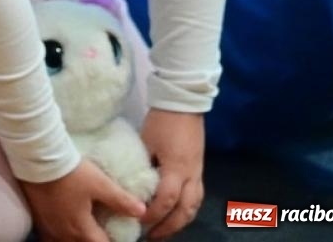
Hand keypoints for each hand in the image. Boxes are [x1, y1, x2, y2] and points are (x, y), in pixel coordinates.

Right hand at [20, 159, 146, 241]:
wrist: (36, 158)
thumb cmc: (70, 172)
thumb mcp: (100, 184)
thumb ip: (121, 200)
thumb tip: (142, 212)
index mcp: (81, 229)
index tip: (117, 235)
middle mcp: (64, 233)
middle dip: (93, 241)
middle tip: (101, 233)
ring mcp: (48, 227)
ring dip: (75, 239)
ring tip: (82, 231)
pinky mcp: (37, 218)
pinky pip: (49, 237)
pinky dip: (58, 237)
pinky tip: (61, 227)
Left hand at [139, 110, 204, 239]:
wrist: (184, 103)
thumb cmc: (162, 121)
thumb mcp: (146, 142)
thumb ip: (142, 164)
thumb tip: (133, 184)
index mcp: (177, 168)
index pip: (166, 200)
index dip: (153, 214)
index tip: (139, 222)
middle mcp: (191, 175)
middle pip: (185, 210)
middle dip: (170, 226)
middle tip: (152, 236)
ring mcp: (198, 173)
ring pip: (194, 206)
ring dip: (180, 221)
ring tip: (164, 230)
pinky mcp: (200, 169)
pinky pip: (196, 196)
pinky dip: (187, 209)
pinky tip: (176, 214)